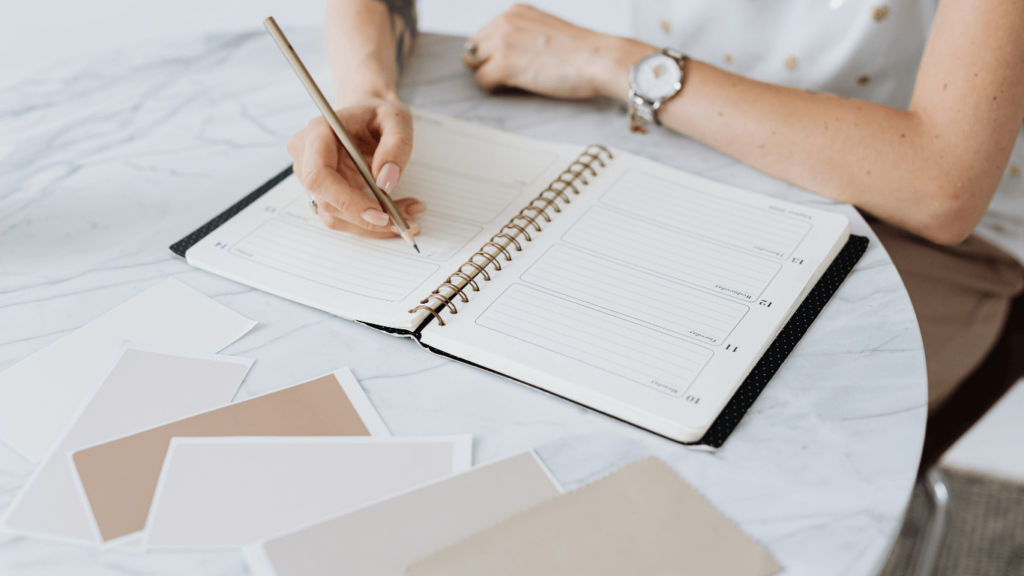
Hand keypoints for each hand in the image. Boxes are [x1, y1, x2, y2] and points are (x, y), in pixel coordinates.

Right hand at [287, 97, 424, 236]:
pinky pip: (342, 215)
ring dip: (371, 225)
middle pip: (326, 202)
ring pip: (334, 215)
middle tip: (406, 221)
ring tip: (408, 215)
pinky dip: (369, 221)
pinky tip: (396, 212)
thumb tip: (385, 183)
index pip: (319, 176)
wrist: (368, 115)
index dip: (347, 201)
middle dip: (366, 219)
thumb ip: (396, 146)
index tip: (380, 214)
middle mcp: (306, 156)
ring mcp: (311, 177)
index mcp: (318, 132)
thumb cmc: (379, 114)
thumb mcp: (397, 119)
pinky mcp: (323, 192)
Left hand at [462, 4, 652, 99]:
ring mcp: (502, 44)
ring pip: (474, 65)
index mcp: (514, 12)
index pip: (483, 34)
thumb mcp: (545, 29)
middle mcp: (504, 23)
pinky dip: (494, 89)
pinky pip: (481, 81)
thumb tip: (506, 52)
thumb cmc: (581, 51)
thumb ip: (522, 35)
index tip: (506, 63)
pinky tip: (516, 88)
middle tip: (509, 76)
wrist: (599, 59)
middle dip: (486, 63)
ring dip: (490, 75)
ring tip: (515, 82)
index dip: (492, 53)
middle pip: (474, 49)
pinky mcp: (504, 66)